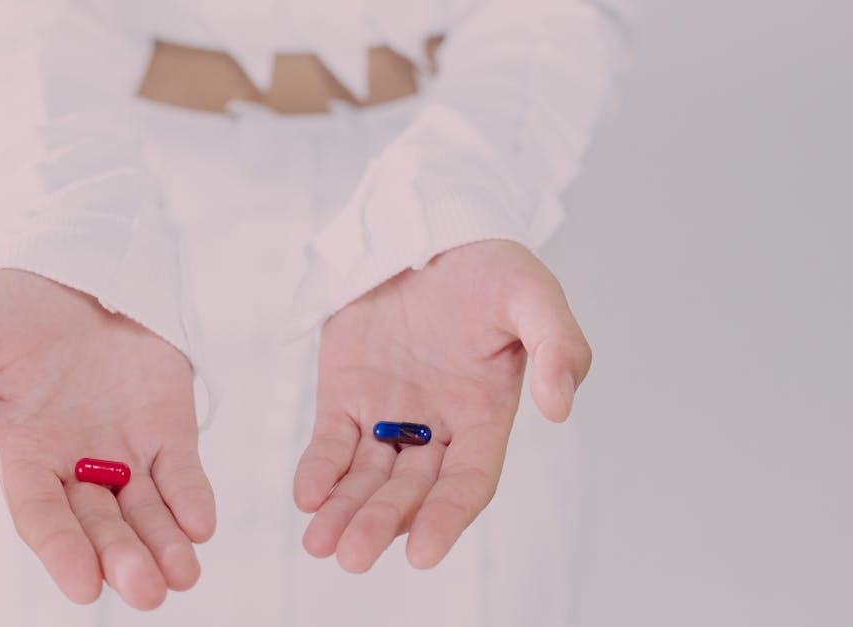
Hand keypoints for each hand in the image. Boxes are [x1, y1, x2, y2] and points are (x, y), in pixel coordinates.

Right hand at [0, 269, 213, 609]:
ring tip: (181, 576)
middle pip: (99, 524)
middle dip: (122, 558)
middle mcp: (75, 462)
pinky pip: (181, 471)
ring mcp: (124, 446)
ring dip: (162, 544)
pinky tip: (200, 526)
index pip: (41, 515)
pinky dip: (190, 499)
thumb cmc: (12, 303)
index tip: (83, 586)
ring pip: (144, 510)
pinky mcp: (166, 425)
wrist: (76, 257)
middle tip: (148, 592)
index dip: (61, 550)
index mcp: (24, 454)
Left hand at [293, 240, 590, 571]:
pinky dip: (318, 470)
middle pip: (409, 491)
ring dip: (344, 512)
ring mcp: (387, 413)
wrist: (428, 224)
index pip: (467, 482)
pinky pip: (330, 442)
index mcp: (484, 415)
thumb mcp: (533, 294)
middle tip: (353, 557)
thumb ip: (558, 345)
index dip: (447, 518)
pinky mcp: (346, 394)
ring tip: (320, 545)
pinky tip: (306, 495)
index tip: (424, 553)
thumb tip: (560, 406)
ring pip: (366, 477)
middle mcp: (436, 427)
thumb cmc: (488, 265)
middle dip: (382, 523)